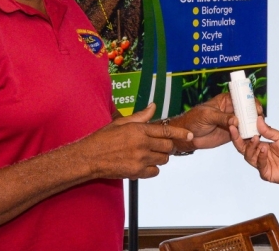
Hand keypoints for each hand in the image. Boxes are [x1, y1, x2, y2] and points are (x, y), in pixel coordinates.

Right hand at [76, 103, 191, 179]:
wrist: (88, 158)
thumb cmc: (102, 139)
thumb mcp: (120, 122)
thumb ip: (140, 116)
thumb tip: (153, 106)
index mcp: (138, 130)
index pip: (166, 131)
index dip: (180, 134)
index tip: (189, 136)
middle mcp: (142, 144)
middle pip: (168, 146)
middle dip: (168, 146)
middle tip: (160, 146)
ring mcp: (140, 159)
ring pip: (163, 159)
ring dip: (160, 157)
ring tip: (149, 154)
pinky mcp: (136, 172)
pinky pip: (155, 171)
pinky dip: (152, 169)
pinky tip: (144, 164)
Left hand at [168, 93, 253, 150]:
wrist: (188, 135)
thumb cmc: (194, 120)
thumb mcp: (207, 115)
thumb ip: (222, 117)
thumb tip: (236, 120)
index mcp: (227, 100)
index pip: (243, 98)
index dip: (251, 102)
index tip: (257, 109)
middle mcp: (232, 110)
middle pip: (248, 110)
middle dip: (255, 115)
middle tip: (259, 121)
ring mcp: (233, 122)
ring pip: (248, 122)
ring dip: (253, 125)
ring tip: (257, 130)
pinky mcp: (233, 133)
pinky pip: (243, 133)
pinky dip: (248, 135)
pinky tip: (252, 137)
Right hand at [230, 117, 278, 184]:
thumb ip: (268, 130)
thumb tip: (258, 119)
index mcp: (261, 145)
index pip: (246, 139)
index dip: (239, 132)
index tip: (234, 123)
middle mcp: (258, 155)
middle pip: (243, 148)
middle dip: (237, 139)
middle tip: (235, 129)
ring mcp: (261, 164)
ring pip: (248, 156)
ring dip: (251, 147)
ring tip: (257, 139)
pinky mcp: (265, 173)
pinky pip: (259, 165)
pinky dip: (261, 157)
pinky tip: (264, 150)